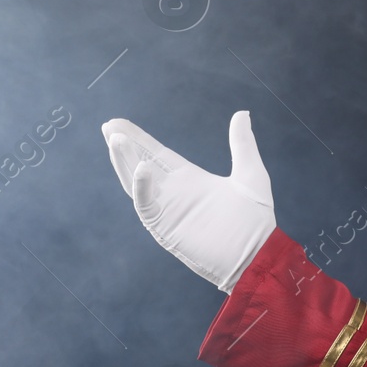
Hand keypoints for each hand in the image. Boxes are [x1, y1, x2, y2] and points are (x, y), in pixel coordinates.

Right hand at [101, 110, 276, 293]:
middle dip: (124, 146)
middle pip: (141, 164)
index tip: (118, 123)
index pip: (156, 154)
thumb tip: (242, 113)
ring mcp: (168, 211)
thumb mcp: (250, 173)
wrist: (259, 253)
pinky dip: (142, 188)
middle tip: (108, 126)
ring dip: (125, 162)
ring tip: (115, 140)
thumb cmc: (256, 219)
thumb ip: (242, 144)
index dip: (138, 139)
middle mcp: (174, 194)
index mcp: (190, 180)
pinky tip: (142, 168)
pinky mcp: (167, 228)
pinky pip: (147, 206)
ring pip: (137, 183)